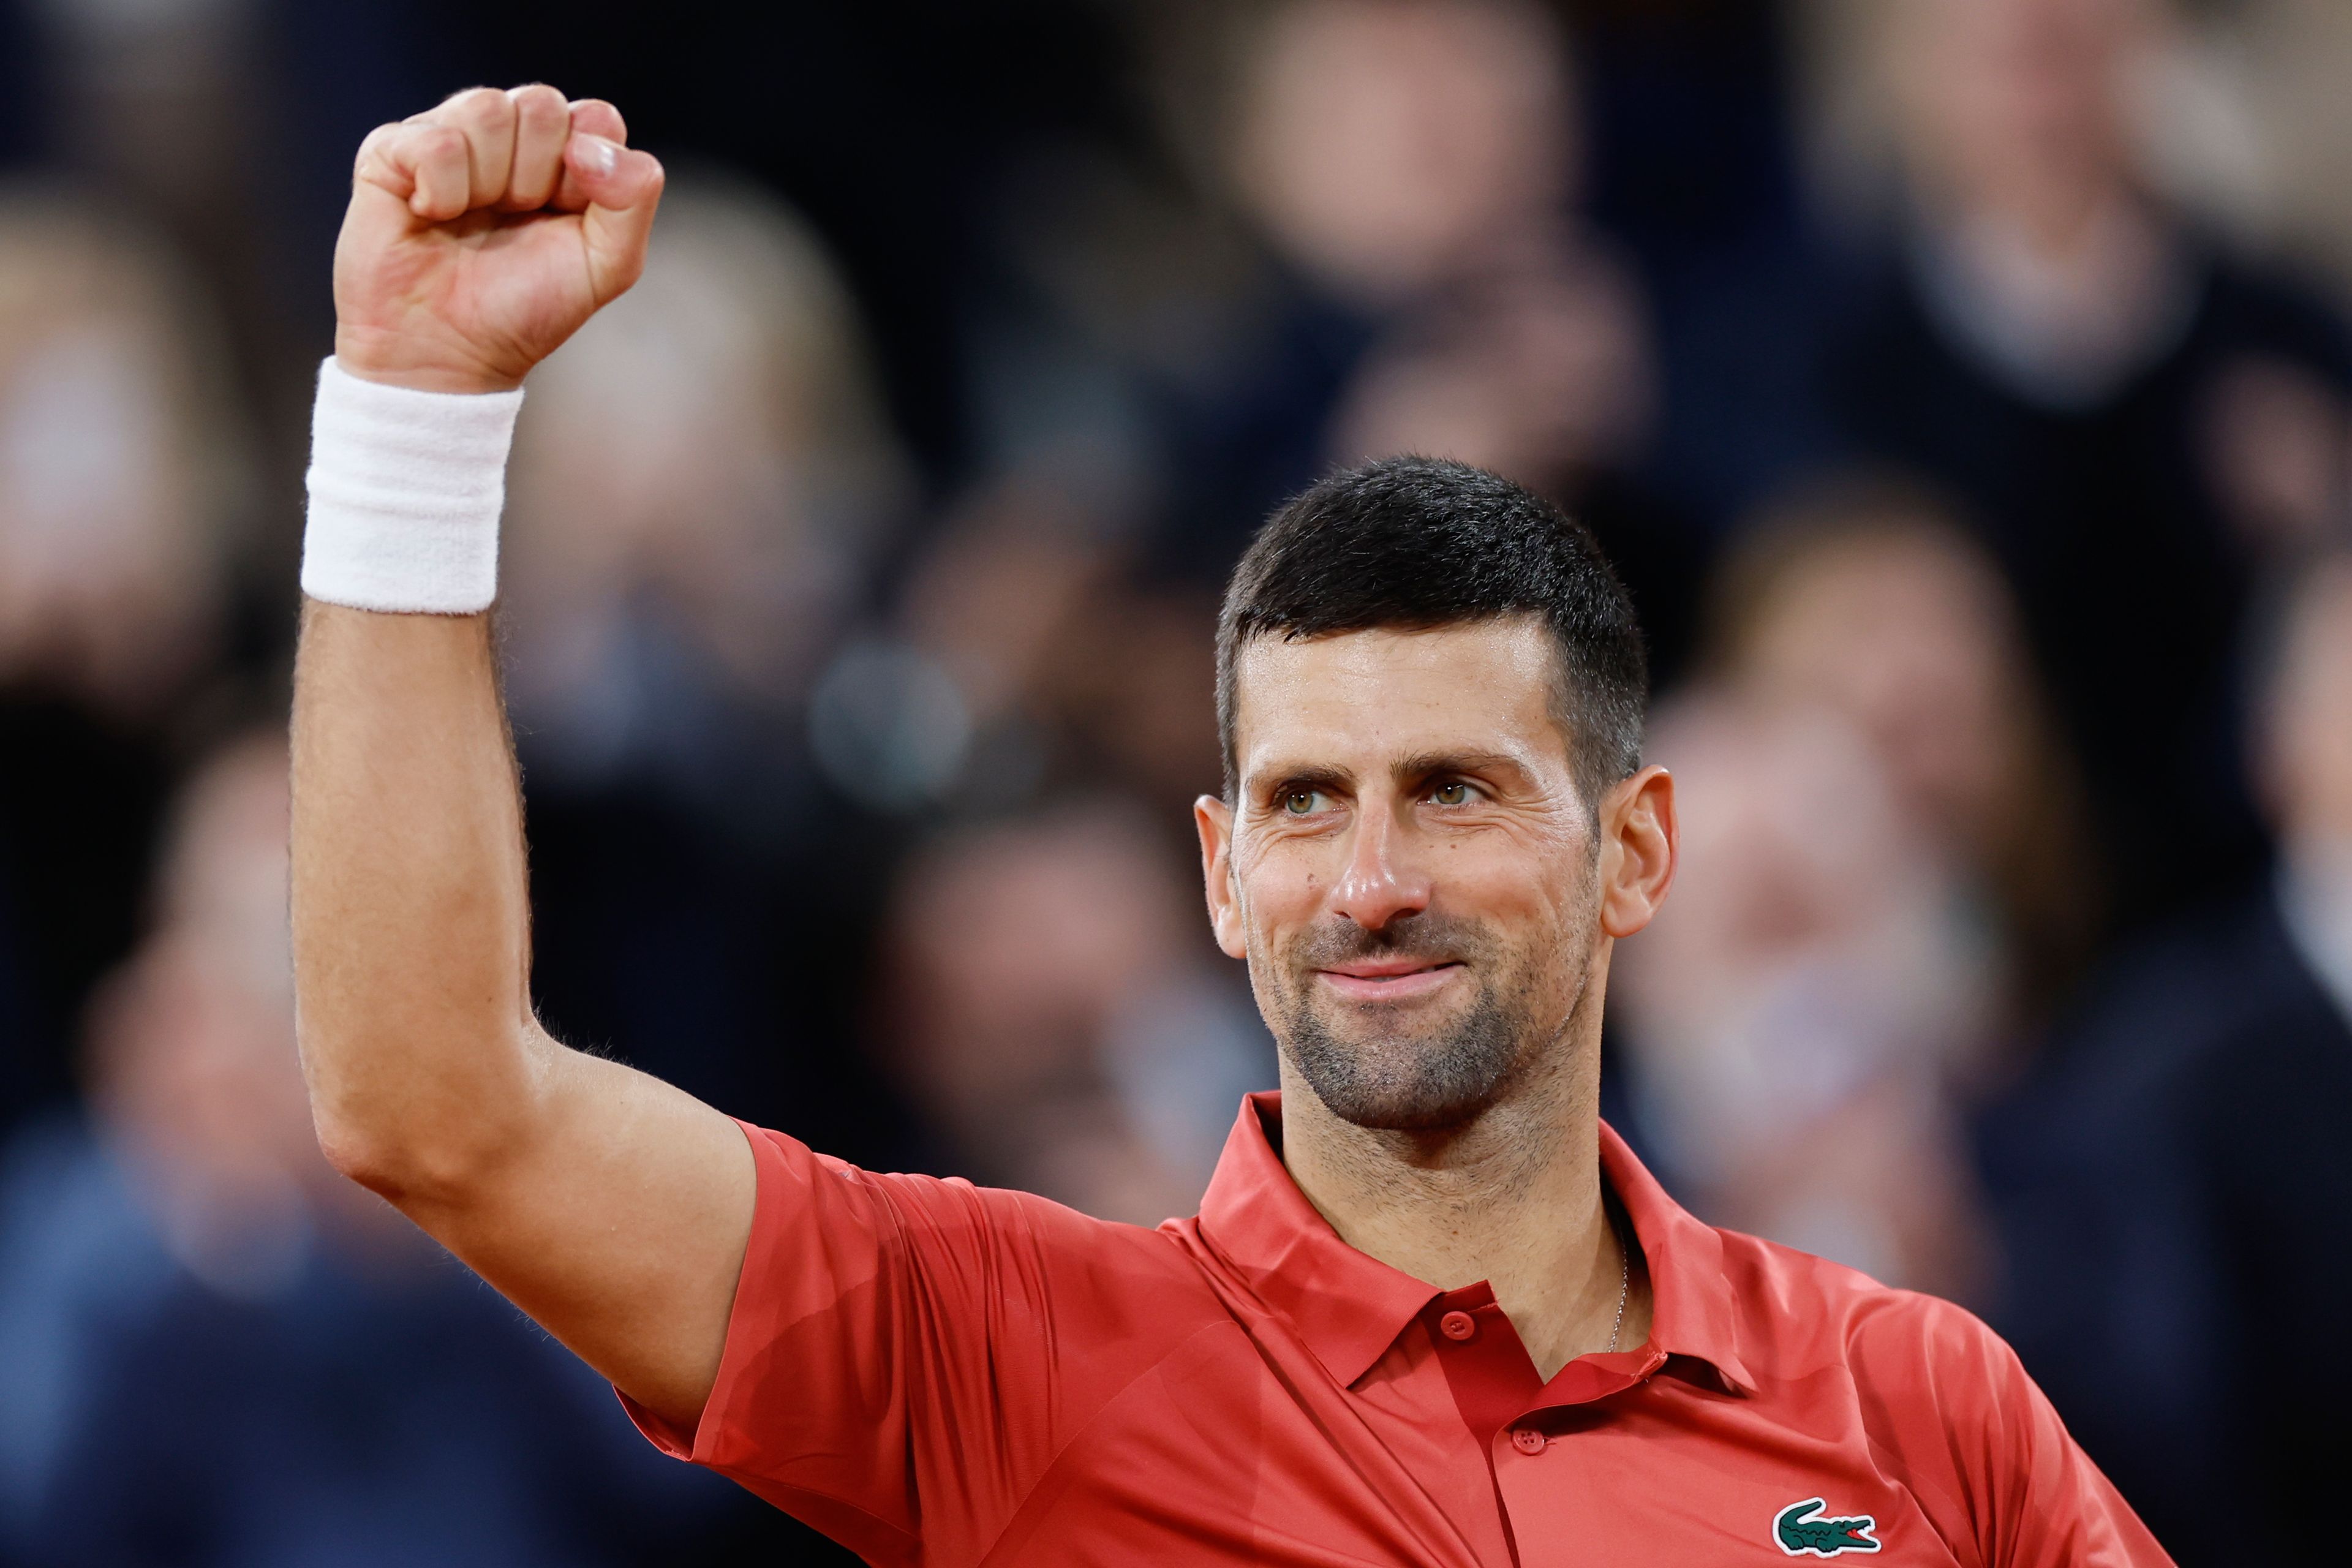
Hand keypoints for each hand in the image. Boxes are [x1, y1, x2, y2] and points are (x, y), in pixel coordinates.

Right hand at [332, 86, 664, 393]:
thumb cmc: (526, 308)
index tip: (567, 217)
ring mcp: (448, 136)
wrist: (448, 353)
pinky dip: (441, 192)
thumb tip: (591, 145)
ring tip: (469, 222)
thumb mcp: (608, 265)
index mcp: (564, 156)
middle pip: (542, 104)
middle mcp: (508, 136)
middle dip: (536, 177)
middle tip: (513, 222)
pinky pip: (435, 141)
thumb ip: (634, 199)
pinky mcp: (392, 150)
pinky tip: (431, 218)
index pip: (596, 117)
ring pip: (487, 109)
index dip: (588, 171)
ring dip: (488, 184)